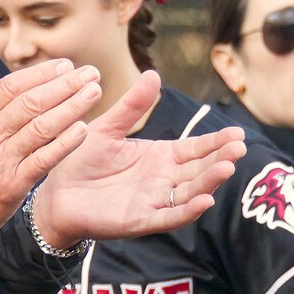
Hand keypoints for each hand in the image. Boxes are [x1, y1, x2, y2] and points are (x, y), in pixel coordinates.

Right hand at [0, 60, 103, 239]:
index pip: (10, 87)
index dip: (40, 74)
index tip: (66, 65)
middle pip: (30, 102)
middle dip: (64, 84)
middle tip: (90, 73)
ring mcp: (0, 160)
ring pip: (41, 127)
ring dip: (71, 107)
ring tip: (93, 92)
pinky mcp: (13, 184)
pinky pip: (43, 159)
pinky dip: (64, 143)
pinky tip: (84, 129)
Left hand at [29, 71, 245, 246]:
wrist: (54, 193)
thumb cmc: (80, 161)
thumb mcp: (108, 128)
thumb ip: (131, 106)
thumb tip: (154, 74)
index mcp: (159, 157)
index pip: (195, 149)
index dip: (216, 142)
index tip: (237, 134)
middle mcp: (162, 180)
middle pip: (199, 170)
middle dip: (220, 159)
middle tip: (239, 147)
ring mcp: (154, 202)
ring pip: (190, 193)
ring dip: (209, 182)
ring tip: (226, 167)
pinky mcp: (140, 220)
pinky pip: (169, 217)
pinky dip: (187, 210)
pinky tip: (205, 200)